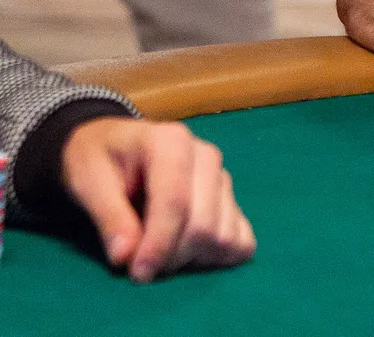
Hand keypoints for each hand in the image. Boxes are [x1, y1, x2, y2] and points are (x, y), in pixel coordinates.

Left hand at [61, 118, 255, 282]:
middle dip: (173, 257)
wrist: (116, 144)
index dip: (159, 244)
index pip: (176, 201)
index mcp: (171, 143)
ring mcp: (222, 177)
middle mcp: (206, 156)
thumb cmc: (100, 160)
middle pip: (204, 224)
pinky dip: (221, 256)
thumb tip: (125, 257)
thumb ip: (108, 218)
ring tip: (160, 256)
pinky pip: (242, 238)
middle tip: (141, 268)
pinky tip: (191, 256)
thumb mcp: (89, 182)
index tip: (138, 273)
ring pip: (223, 234)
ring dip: (192, 259)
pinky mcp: (230, 197)